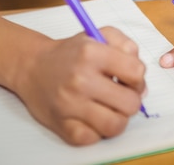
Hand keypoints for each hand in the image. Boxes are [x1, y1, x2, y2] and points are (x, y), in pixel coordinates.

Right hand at [14, 26, 145, 144]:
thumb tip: (141, 80)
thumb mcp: (98, 35)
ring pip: (115, 125)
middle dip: (132, 99)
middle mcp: (81, 79)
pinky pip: (94, 139)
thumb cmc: (71, 52)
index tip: (130, 78)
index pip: (136, 72)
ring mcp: (71, 105)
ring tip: (111, 108)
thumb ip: (126, 45)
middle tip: (122, 94)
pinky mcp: (62, 126)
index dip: (138, 77)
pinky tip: (94, 117)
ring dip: (119, 118)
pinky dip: (98, 131)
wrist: (33, 67)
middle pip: (130, 103)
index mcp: (92, 53)